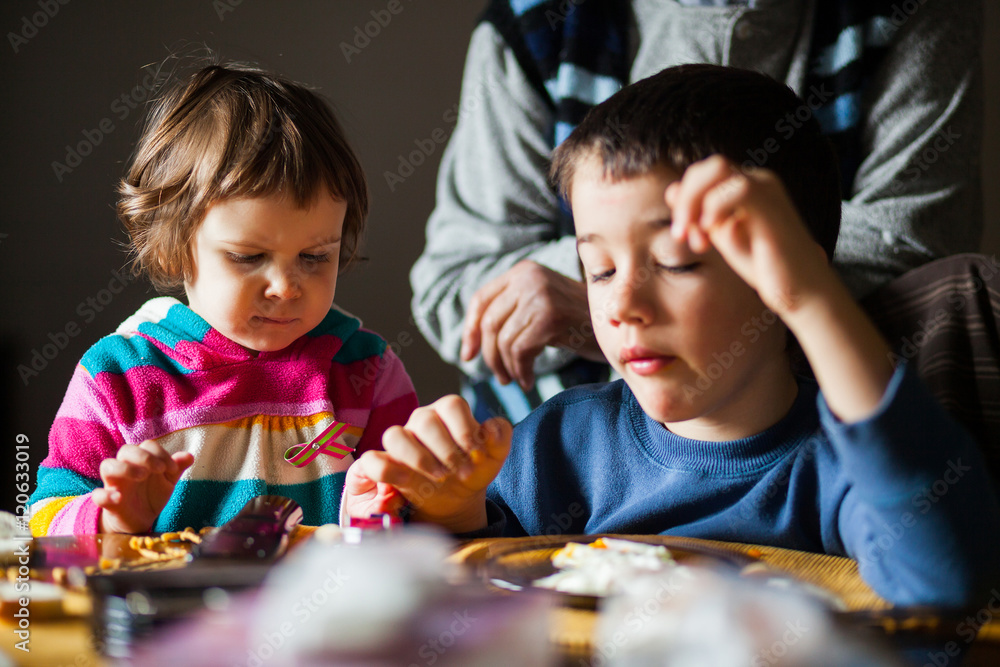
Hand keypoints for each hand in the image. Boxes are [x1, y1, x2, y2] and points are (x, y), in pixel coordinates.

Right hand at [93, 441, 193, 533]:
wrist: (139, 519)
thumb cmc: (152, 494)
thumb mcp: (168, 481)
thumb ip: (176, 468)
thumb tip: (189, 456)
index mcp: (141, 461)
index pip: (147, 445)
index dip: (160, 453)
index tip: (172, 469)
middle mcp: (126, 468)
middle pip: (126, 450)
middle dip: (143, 456)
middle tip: (158, 469)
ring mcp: (114, 484)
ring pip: (107, 465)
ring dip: (124, 468)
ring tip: (142, 476)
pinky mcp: (107, 502)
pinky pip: (98, 495)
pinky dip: (106, 494)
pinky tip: (119, 497)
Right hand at [346, 395, 510, 532]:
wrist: (458, 496)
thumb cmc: (473, 469)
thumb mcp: (494, 456)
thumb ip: (500, 437)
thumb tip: (491, 427)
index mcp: (447, 412)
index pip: (451, 404)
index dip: (465, 428)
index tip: (476, 452)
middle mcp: (421, 420)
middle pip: (425, 421)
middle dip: (447, 450)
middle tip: (462, 470)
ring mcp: (402, 440)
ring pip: (394, 435)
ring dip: (419, 458)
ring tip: (440, 476)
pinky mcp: (387, 463)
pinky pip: (373, 460)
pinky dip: (387, 470)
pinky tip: (408, 481)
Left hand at [460, 260, 602, 389]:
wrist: (621, 324)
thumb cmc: (581, 322)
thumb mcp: (542, 306)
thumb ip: (512, 312)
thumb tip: (473, 342)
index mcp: (523, 271)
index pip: (481, 299)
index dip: (470, 330)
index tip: (468, 355)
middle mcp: (529, 277)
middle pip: (490, 322)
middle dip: (490, 356)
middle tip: (500, 377)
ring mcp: (540, 295)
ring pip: (504, 340)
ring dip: (507, 367)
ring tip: (517, 379)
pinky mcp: (549, 316)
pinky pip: (520, 351)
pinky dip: (520, 371)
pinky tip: (528, 379)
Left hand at [665, 156, 831, 316]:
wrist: (802, 290)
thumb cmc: (765, 265)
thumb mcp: (722, 237)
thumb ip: (700, 214)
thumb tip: (671, 190)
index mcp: (746, 187)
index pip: (703, 175)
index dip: (684, 200)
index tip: (684, 235)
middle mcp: (758, 181)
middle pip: (708, 167)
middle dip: (686, 198)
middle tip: (680, 234)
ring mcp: (767, 190)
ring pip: (718, 169)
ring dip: (694, 203)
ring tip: (697, 241)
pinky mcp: (772, 207)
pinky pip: (738, 188)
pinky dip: (714, 208)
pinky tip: (710, 234)